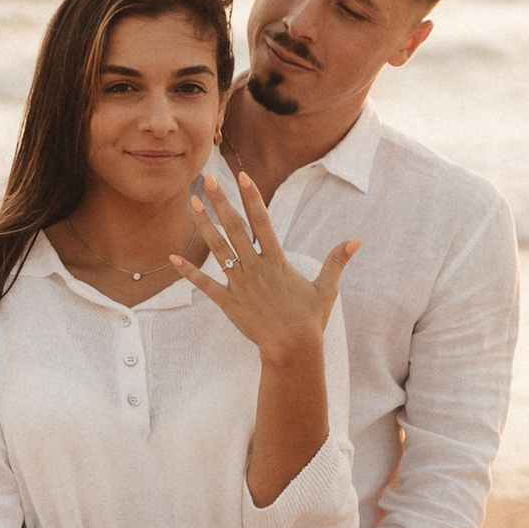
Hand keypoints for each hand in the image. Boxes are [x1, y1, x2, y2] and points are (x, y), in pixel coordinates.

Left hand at [172, 172, 355, 361]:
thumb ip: (337, 261)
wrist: (292, 350)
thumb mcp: (327, 288)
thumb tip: (357, 241)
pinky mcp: (228, 303)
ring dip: (204, 225)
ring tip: (192, 203)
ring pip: (218, 249)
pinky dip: (188, 272)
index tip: (242, 177)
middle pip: (235, 228)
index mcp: (277, 261)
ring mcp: (240, 285)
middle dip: (221, 201)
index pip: (263, 221)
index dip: (252, 197)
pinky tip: (172, 258)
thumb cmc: (310, 320)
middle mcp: (256, 268)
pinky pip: (205, 285)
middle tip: (208, 179)